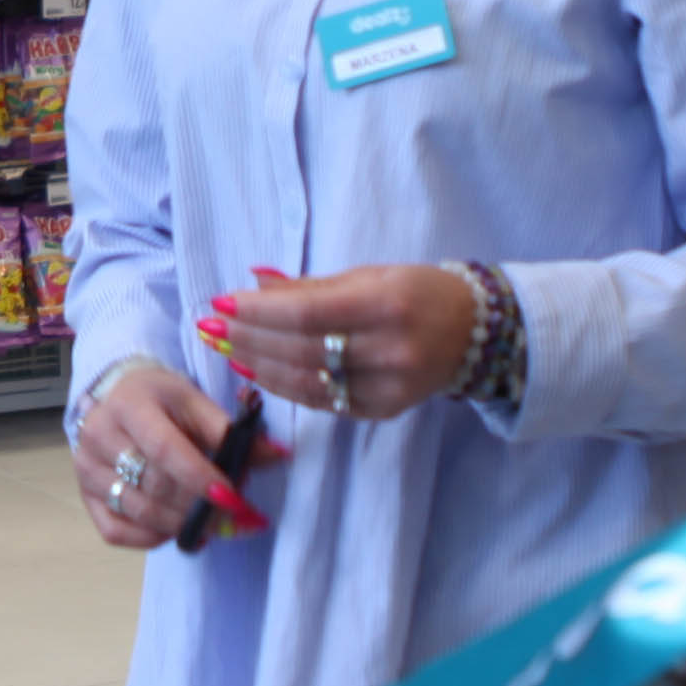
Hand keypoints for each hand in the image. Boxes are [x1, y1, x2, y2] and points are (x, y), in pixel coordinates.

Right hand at [74, 355, 268, 551]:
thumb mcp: (194, 400)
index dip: (201, 478)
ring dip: (183, 525)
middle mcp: (98, 436)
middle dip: (201, 507)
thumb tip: (278, 455)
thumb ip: (229, 430)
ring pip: (138, 512)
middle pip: (153, 485)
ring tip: (216, 525)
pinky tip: (179, 530)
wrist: (116, 396)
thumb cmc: (161, 399)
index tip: (235, 500)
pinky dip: (152, 539)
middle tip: (238, 518)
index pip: (164, 448)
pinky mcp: (85, 496)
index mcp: (128, 404)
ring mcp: (86, 470)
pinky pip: (115, 531)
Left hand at [207, 262, 479, 420]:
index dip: (259, 311)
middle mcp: (390, 349)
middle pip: (302, 350)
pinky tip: (257, 374)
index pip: (308, 312)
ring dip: (259, 367)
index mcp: (387, 304)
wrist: (475, 332)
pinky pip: (323, 402)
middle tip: (211, 328)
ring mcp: (389, 386)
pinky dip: (285, 388)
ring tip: (226, 350)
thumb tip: (253, 281)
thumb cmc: (417, 292)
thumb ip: (310, 285)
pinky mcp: (384, 410)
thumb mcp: (369, 275)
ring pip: (308, 382)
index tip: (220, 303)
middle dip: (249, 339)